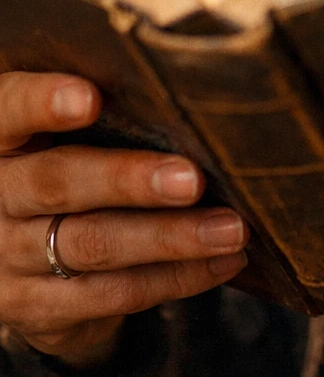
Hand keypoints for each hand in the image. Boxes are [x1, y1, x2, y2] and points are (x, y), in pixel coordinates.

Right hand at [0, 72, 247, 369]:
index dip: (44, 102)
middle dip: (129, 180)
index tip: (89, 98)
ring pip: (93, 244)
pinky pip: (111, 294)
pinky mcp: (37, 307)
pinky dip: (174, 278)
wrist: (27, 255)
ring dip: (171, 239)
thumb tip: (191, 87)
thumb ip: (107, 108)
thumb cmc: (67, 157)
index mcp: (2, 137)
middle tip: (192, 179)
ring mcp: (10, 256)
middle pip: (58, 182)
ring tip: (229, 229)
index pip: (11, 109)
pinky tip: (221, 263)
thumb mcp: (64, 129)